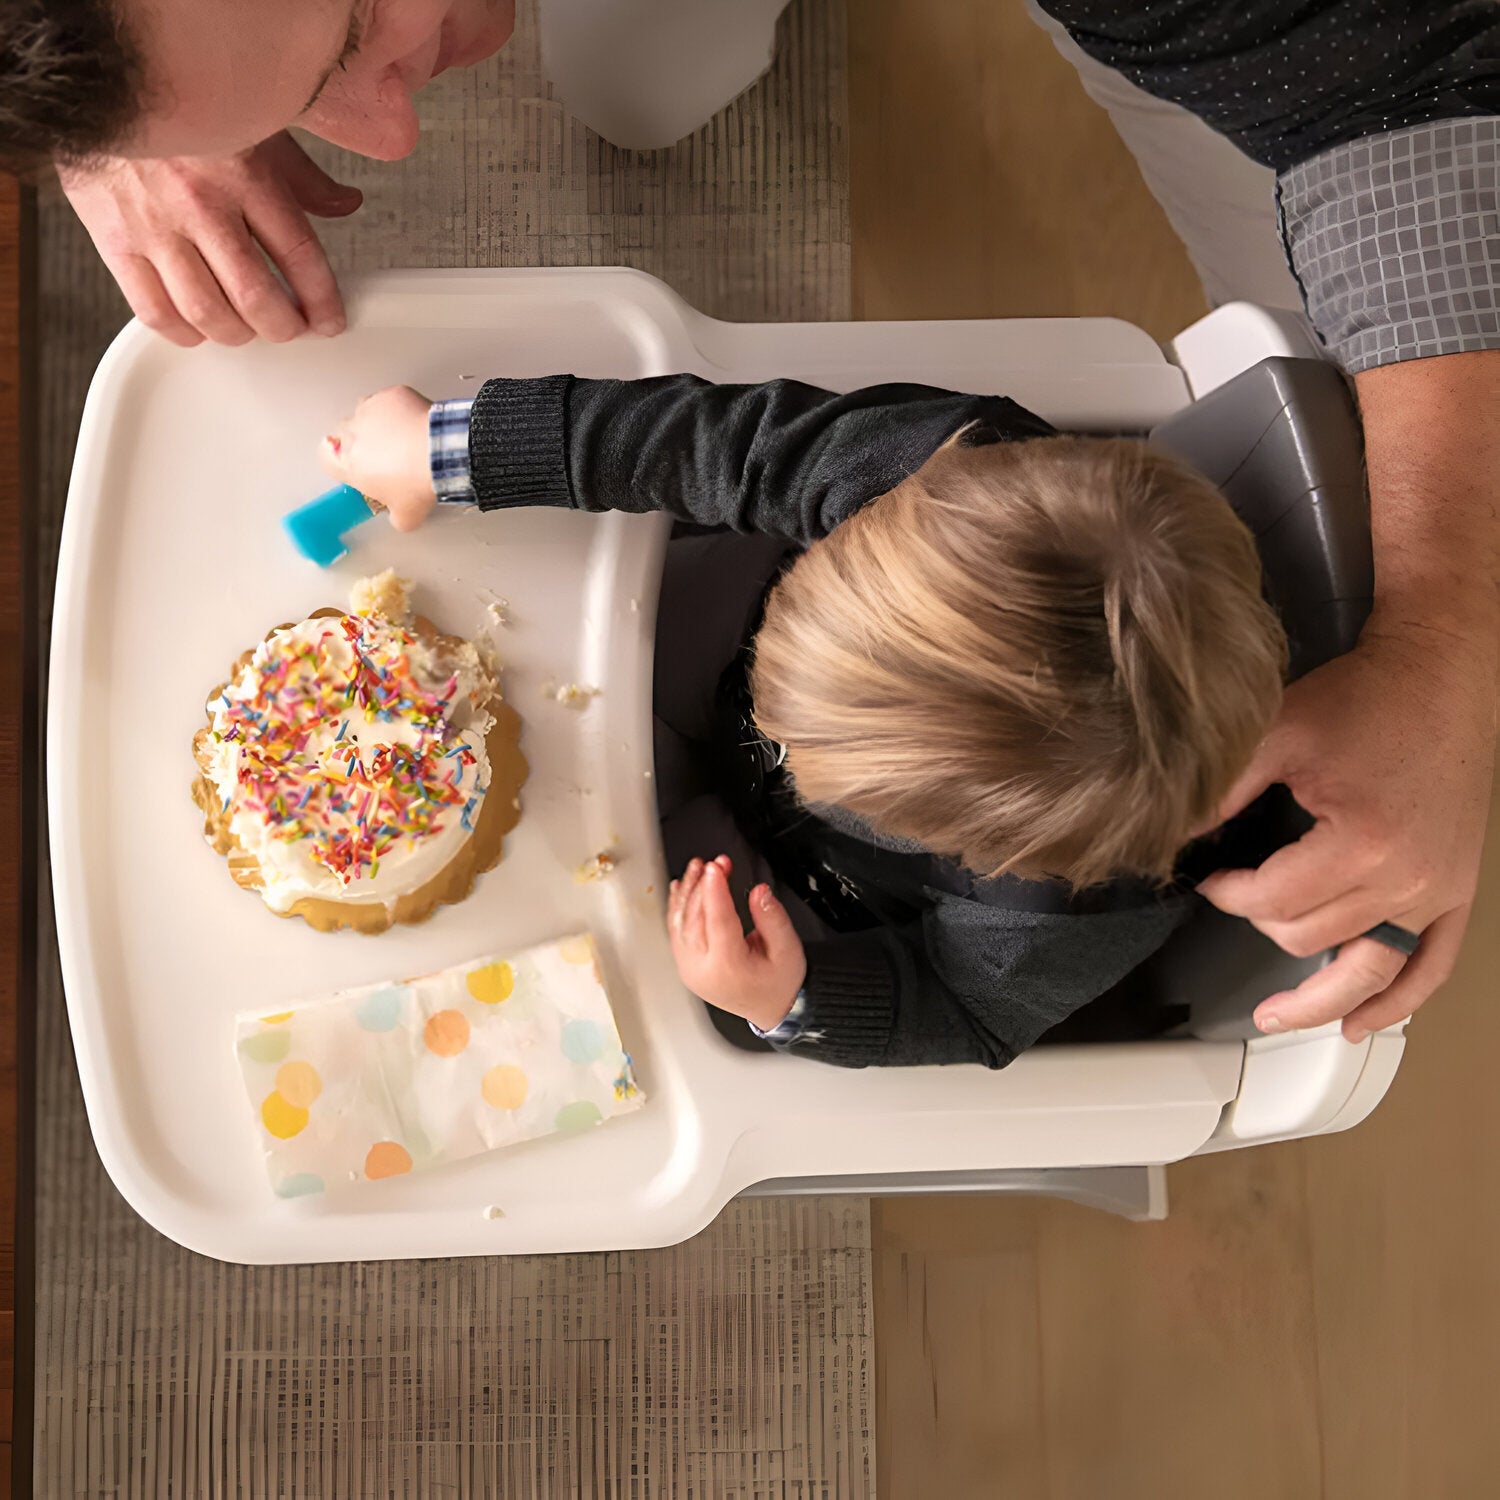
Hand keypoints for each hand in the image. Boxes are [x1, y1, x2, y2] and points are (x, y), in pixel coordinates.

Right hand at [59, 133, 359, 346]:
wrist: (95, 78)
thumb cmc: (180, 104)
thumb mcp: (252, 124)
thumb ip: (300, 174)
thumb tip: (346, 203)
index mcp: (243, 171)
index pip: (299, 254)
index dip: (322, 300)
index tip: (330, 320)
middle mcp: (199, 202)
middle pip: (255, 297)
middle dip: (284, 327)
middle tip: (291, 328)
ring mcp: (153, 224)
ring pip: (207, 313)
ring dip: (238, 334)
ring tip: (248, 327)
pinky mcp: (113, 239)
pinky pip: (154, 310)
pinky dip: (184, 332)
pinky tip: (199, 326)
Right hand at [319, 386, 436, 528]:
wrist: (441, 453)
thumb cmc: (418, 484)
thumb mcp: (407, 517)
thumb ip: (395, 517)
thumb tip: (399, 517)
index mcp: (349, 465)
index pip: (324, 457)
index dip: (338, 460)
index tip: (355, 465)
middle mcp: (352, 433)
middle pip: (345, 433)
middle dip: (361, 442)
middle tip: (387, 454)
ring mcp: (369, 410)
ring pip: (364, 413)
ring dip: (377, 423)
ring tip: (403, 437)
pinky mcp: (390, 395)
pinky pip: (388, 400)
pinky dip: (398, 408)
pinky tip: (415, 422)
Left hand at [667, 856, 805, 1030]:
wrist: (771, 1008)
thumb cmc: (778, 982)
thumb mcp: (788, 949)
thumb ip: (773, 918)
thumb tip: (759, 891)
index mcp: (729, 967)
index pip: (718, 921)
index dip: (715, 890)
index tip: (716, 867)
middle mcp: (703, 969)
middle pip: (696, 919)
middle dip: (704, 885)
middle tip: (716, 863)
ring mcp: (689, 968)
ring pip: (681, 923)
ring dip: (687, 891)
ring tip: (697, 868)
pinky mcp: (685, 964)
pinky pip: (676, 931)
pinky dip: (677, 907)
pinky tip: (681, 888)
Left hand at [1199, 623, 1496, 1041]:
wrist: (1440, 677)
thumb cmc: (1366, 699)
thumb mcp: (1278, 733)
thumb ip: (1222, 788)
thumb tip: (1174, 831)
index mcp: (1362, 843)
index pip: (1274, 900)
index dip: (1229, 894)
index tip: (1210, 879)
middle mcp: (1407, 879)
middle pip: (1312, 938)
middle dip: (1262, 922)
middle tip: (1238, 900)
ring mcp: (1437, 891)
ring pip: (1366, 969)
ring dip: (1318, 1001)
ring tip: (1277, 1018)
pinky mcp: (1457, 891)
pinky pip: (1431, 967)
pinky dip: (1397, 1002)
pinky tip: (1360, 1023)